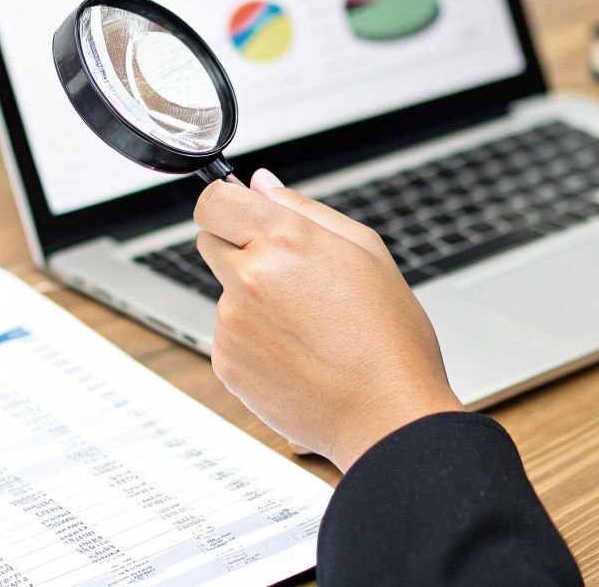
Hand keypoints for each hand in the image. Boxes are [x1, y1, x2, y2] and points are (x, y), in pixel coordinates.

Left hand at [194, 170, 462, 471]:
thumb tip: (261, 184)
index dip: (226, 204)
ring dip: (251, 299)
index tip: (240, 214)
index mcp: (285, 240)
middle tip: (288, 276)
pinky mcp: (226, 361)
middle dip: (239, 248)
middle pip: (209, 241)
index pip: (214, 201)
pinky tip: (296, 354)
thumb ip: (305, 210)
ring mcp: (232, 322)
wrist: (386, 414)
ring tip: (307, 326)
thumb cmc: (389, 337)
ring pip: (224, 292)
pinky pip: (228, 335)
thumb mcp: (366, 251)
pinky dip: (253, 340)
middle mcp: (249, 276)